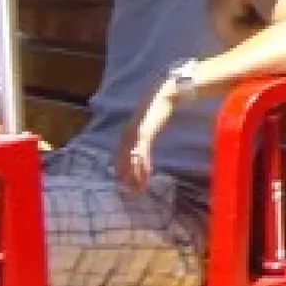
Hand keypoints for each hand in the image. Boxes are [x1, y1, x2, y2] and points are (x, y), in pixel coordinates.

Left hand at [118, 74, 179, 189]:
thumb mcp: (148, 121)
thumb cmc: (157, 106)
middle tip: (132, 191)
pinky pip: (141, 155)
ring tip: (138, 189)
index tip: (127, 182)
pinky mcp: (143, 134)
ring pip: (132, 161)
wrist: (163, 94)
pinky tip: (145, 177)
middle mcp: (128, 135)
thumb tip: (145, 140)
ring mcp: (135, 135)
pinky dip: (143, 168)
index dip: (124, 169)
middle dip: (128, 176)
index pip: (122, 155)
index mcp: (128, 132)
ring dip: (135, 176)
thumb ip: (145, 130)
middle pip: (123, 161)